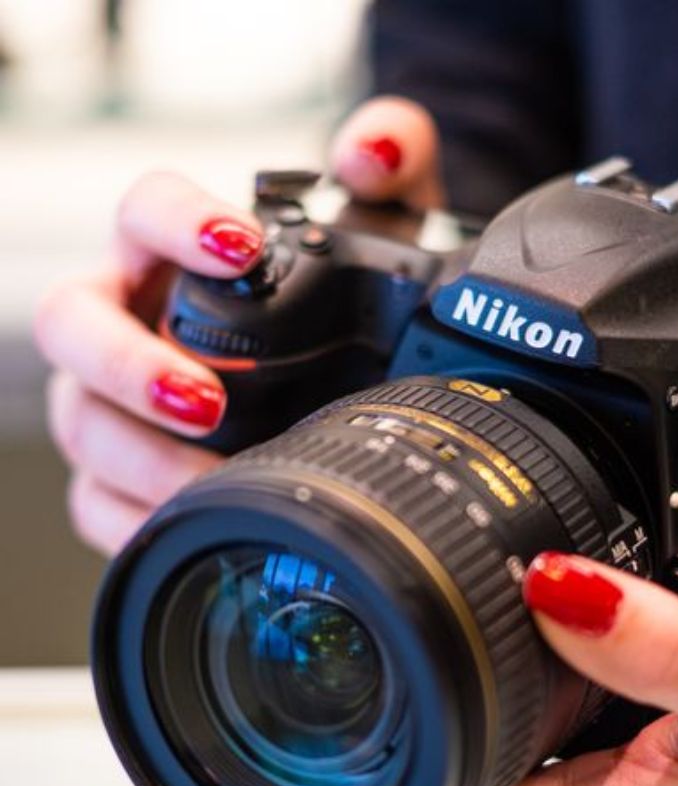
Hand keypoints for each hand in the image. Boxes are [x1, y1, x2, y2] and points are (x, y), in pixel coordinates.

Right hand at [35, 96, 442, 556]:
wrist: (346, 367)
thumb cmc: (343, 296)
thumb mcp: (380, 225)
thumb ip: (389, 160)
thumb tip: (370, 153)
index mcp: (174, 254)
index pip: (144, 211)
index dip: (177, 224)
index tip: (241, 249)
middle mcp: (131, 319)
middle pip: (74, 325)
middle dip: (129, 364)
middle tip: (208, 399)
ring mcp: (117, 398)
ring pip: (80, 421)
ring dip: (139, 457)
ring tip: (214, 480)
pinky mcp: (125, 470)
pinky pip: (98, 501)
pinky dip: (138, 519)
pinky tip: (195, 527)